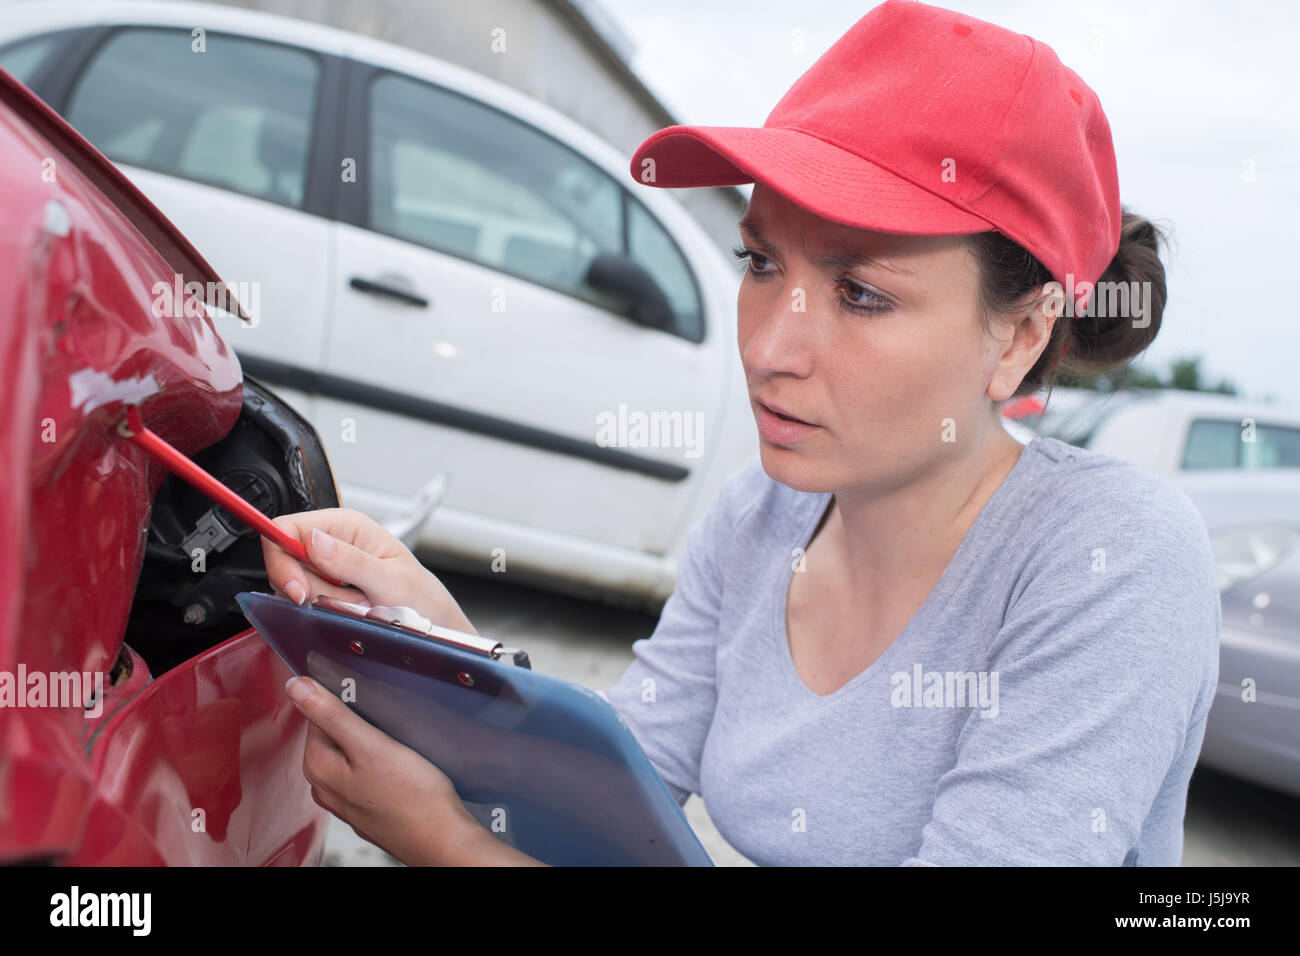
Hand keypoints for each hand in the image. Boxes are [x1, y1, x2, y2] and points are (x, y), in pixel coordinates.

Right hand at [261, 507, 477, 634]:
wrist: (435, 627)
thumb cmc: (423, 599)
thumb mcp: (392, 581)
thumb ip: (352, 562)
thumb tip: (313, 541)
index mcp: (348, 526)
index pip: (287, 528)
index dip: (282, 559)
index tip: (297, 590)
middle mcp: (333, 543)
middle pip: (285, 561)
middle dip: (308, 589)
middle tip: (344, 602)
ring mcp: (327, 570)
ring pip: (294, 587)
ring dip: (321, 604)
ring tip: (357, 606)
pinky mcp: (324, 593)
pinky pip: (305, 605)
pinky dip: (324, 615)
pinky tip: (349, 613)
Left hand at [286, 674, 546, 865]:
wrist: (443, 839)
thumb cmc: (412, 796)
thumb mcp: (370, 744)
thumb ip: (331, 714)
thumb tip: (295, 687)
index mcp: (318, 767)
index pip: (315, 716)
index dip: (341, 701)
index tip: (367, 700)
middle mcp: (325, 787)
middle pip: (332, 736)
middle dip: (354, 722)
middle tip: (385, 720)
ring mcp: (347, 802)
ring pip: (349, 756)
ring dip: (367, 743)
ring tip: (395, 740)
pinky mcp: (368, 809)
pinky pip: (364, 774)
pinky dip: (377, 763)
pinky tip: (399, 764)